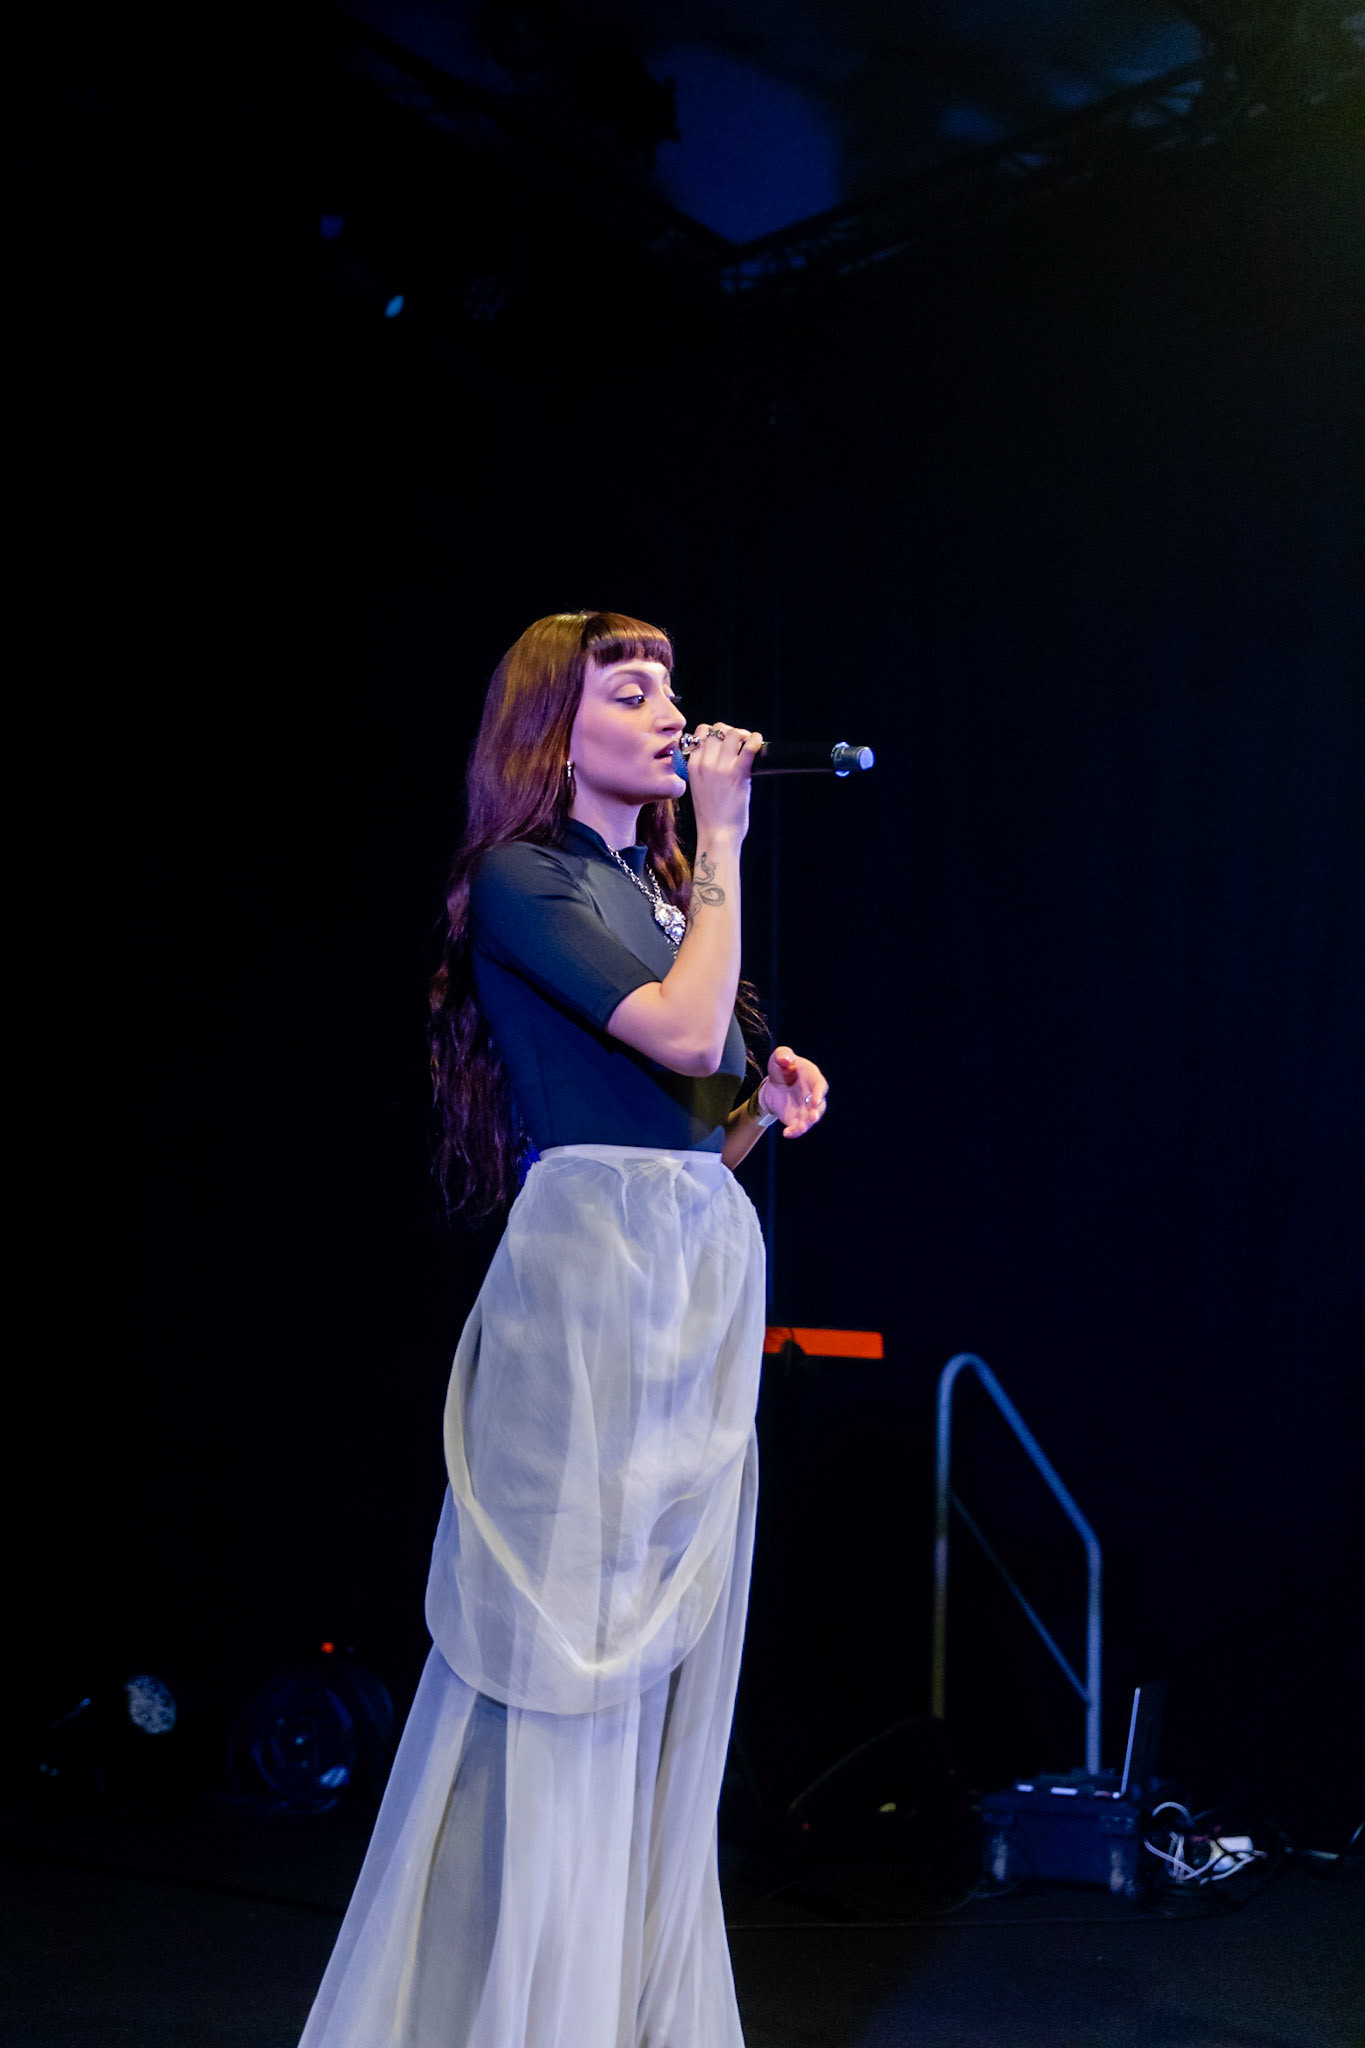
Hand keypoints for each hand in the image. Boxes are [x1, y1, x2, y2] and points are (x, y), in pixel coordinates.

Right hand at [686, 722, 764, 840]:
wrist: (717, 834)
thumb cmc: (711, 816)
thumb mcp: (699, 787)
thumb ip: (705, 770)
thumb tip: (723, 756)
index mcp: (692, 766)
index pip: (700, 734)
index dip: (714, 733)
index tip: (724, 742)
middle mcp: (704, 764)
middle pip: (716, 729)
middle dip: (730, 731)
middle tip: (739, 742)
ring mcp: (720, 768)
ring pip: (732, 733)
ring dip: (743, 734)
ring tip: (749, 743)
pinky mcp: (738, 774)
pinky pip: (749, 747)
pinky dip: (756, 740)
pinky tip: (759, 742)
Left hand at [757, 1046, 827, 1138]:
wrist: (772, 1084)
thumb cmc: (781, 1067)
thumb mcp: (779, 1057)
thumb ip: (783, 1054)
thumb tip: (786, 1060)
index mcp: (813, 1078)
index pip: (821, 1086)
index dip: (820, 1093)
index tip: (815, 1100)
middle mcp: (813, 1095)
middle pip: (820, 1106)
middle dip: (817, 1112)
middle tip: (813, 1117)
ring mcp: (806, 1108)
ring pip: (810, 1119)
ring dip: (806, 1125)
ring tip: (800, 1128)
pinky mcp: (796, 1118)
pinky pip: (797, 1127)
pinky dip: (794, 1132)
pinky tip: (787, 1134)